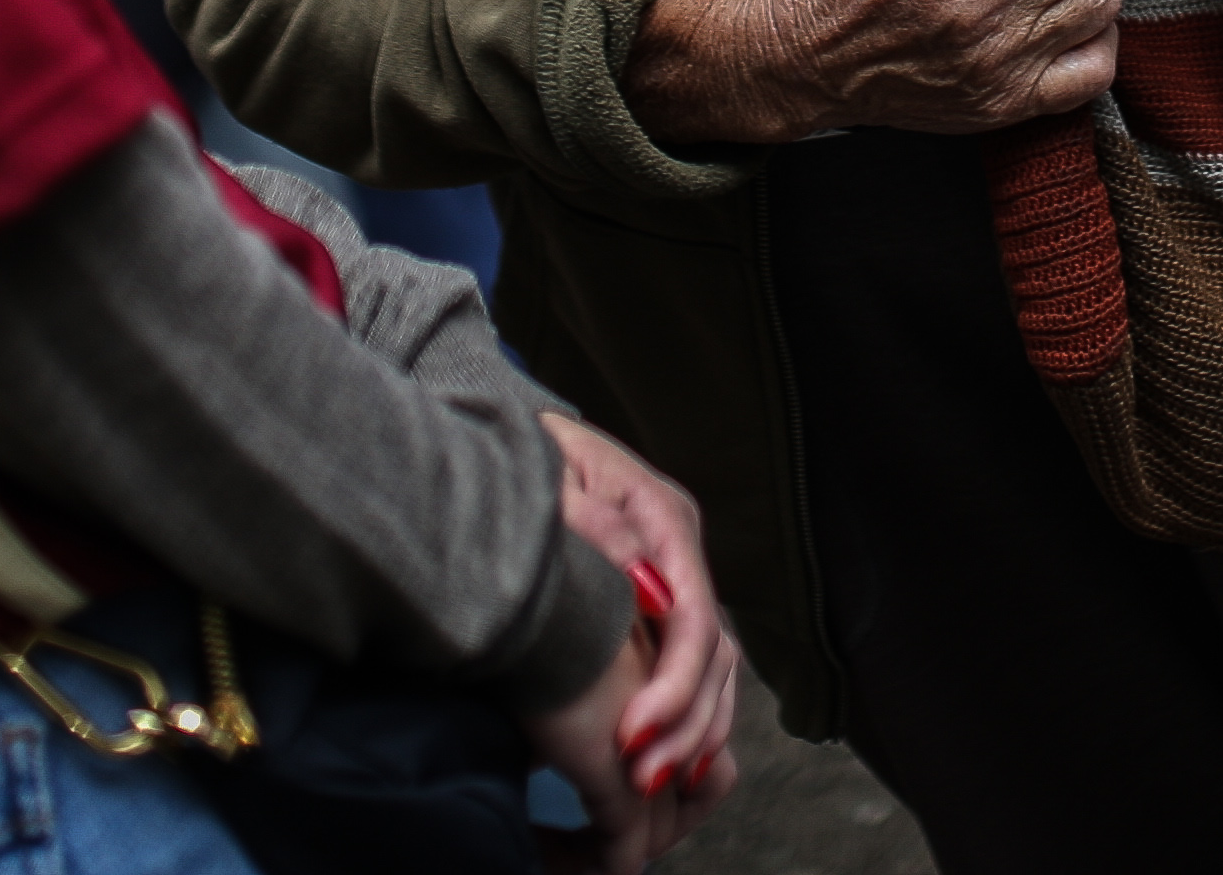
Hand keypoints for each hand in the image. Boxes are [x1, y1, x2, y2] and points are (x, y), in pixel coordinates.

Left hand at [528, 416, 734, 858]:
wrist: (508, 437)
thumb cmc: (518, 455)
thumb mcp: (545, 477)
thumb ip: (589, 520)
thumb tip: (642, 582)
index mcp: (661, 513)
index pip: (692, 612)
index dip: (672, 683)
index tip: (628, 739)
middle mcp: (680, 549)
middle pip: (713, 650)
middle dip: (684, 723)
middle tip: (639, 782)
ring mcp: (675, 575)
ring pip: (714, 668)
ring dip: (690, 732)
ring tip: (648, 786)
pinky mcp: (656, 603)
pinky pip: (691, 670)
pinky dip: (687, 720)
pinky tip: (664, 764)